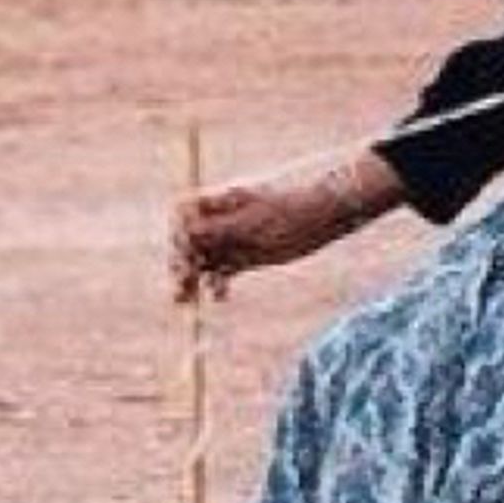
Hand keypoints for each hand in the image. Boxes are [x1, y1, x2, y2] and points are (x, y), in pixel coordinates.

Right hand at [169, 155, 399, 301]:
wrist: (325, 215)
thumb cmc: (291, 210)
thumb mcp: (255, 222)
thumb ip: (221, 230)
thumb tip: (187, 234)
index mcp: (220, 202)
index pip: (184, 216)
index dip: (178, 235)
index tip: (184, 252)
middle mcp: (222, 220)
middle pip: (190, 241)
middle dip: (181, 262)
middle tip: (179, 285)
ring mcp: (234, 238)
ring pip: (204, 260)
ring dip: (193, 278)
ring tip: (185, 300)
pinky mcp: (247, 256)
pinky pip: (223, 272)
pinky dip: (217, 284)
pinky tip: (218, 295)